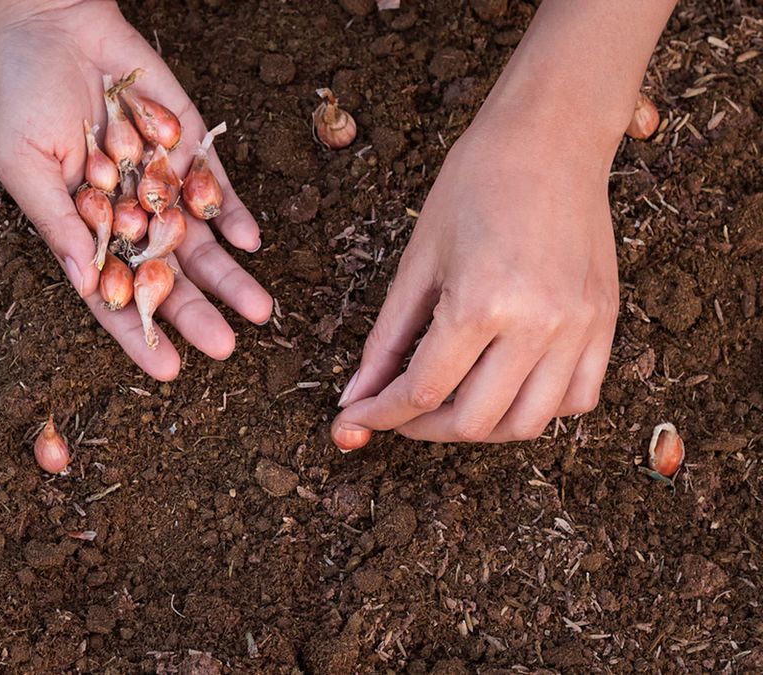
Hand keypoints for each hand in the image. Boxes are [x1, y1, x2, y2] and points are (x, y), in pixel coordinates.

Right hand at [0, 0, 272, 380]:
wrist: (54, 21)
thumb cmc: (22, 94)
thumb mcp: (23, 163)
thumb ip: (56, 221)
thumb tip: (85, 284)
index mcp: (81, 230)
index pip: (114, 294)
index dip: (139, 333)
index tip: (167, 370)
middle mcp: (127, 215)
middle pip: (166, 276)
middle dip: (195, 312)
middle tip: (225, 347)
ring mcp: (161, 181)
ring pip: (201, 241)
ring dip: (230, 276)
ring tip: (260, 310)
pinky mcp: (188, 144)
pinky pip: (216, 186)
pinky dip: (235, 212)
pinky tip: (251, 241)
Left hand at [333, 121, 618, 445]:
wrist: (550, 138)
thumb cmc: (474, 185)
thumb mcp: (417, 262)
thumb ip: (386, 339)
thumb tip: (356, 396)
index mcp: (481, 304)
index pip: (422, 392)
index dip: (380, 415)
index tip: (355, 419)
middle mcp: (537, 326)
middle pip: (474, 422)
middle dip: (423, 428)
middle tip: (397, 411)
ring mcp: (580, 329)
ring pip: (527, 423)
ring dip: (479, 427)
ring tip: (448, 404)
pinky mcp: (605, 323)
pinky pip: (577, 398)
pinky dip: (537, 408)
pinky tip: (505, 386)